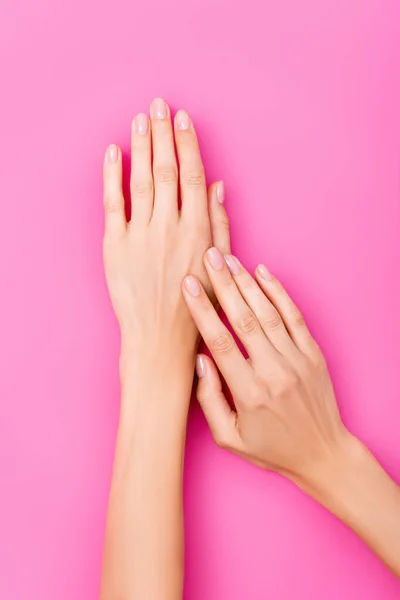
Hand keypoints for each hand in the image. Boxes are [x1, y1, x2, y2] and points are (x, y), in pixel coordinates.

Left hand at [102, 99, 229, 370]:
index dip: (187, 143)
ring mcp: (140, 235)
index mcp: (198, 230)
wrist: (161, 339)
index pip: (192, 175)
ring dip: (141, 145)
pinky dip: (112, 175)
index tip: (183, 118)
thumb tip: (219, 185)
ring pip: (141, 179)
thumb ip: (220, 223)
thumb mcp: (221, 266)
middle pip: (166, 169)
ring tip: (141, 118)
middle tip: (160, 104)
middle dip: (163, 133)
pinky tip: (114, 152)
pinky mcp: (116, 246)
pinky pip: (112, 203)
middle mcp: (170, 226)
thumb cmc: (197, 306)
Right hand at [182, 247, 350, 482]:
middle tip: (208, 256)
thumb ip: (209, 400)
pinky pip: (294, 317)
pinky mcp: (313, 354)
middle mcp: (274, 371)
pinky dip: (278, 292)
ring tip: (228, 258)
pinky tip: (263, 273)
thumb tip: (199, 359)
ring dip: (246, 283)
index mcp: (249, 392)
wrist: (323, 454)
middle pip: (243, 318)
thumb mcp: (229, 438)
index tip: (188, 285)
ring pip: (268, 312)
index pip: (219, 341)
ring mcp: (297, 360)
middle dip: (223, 284)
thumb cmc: (271, 449)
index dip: (201, 310)